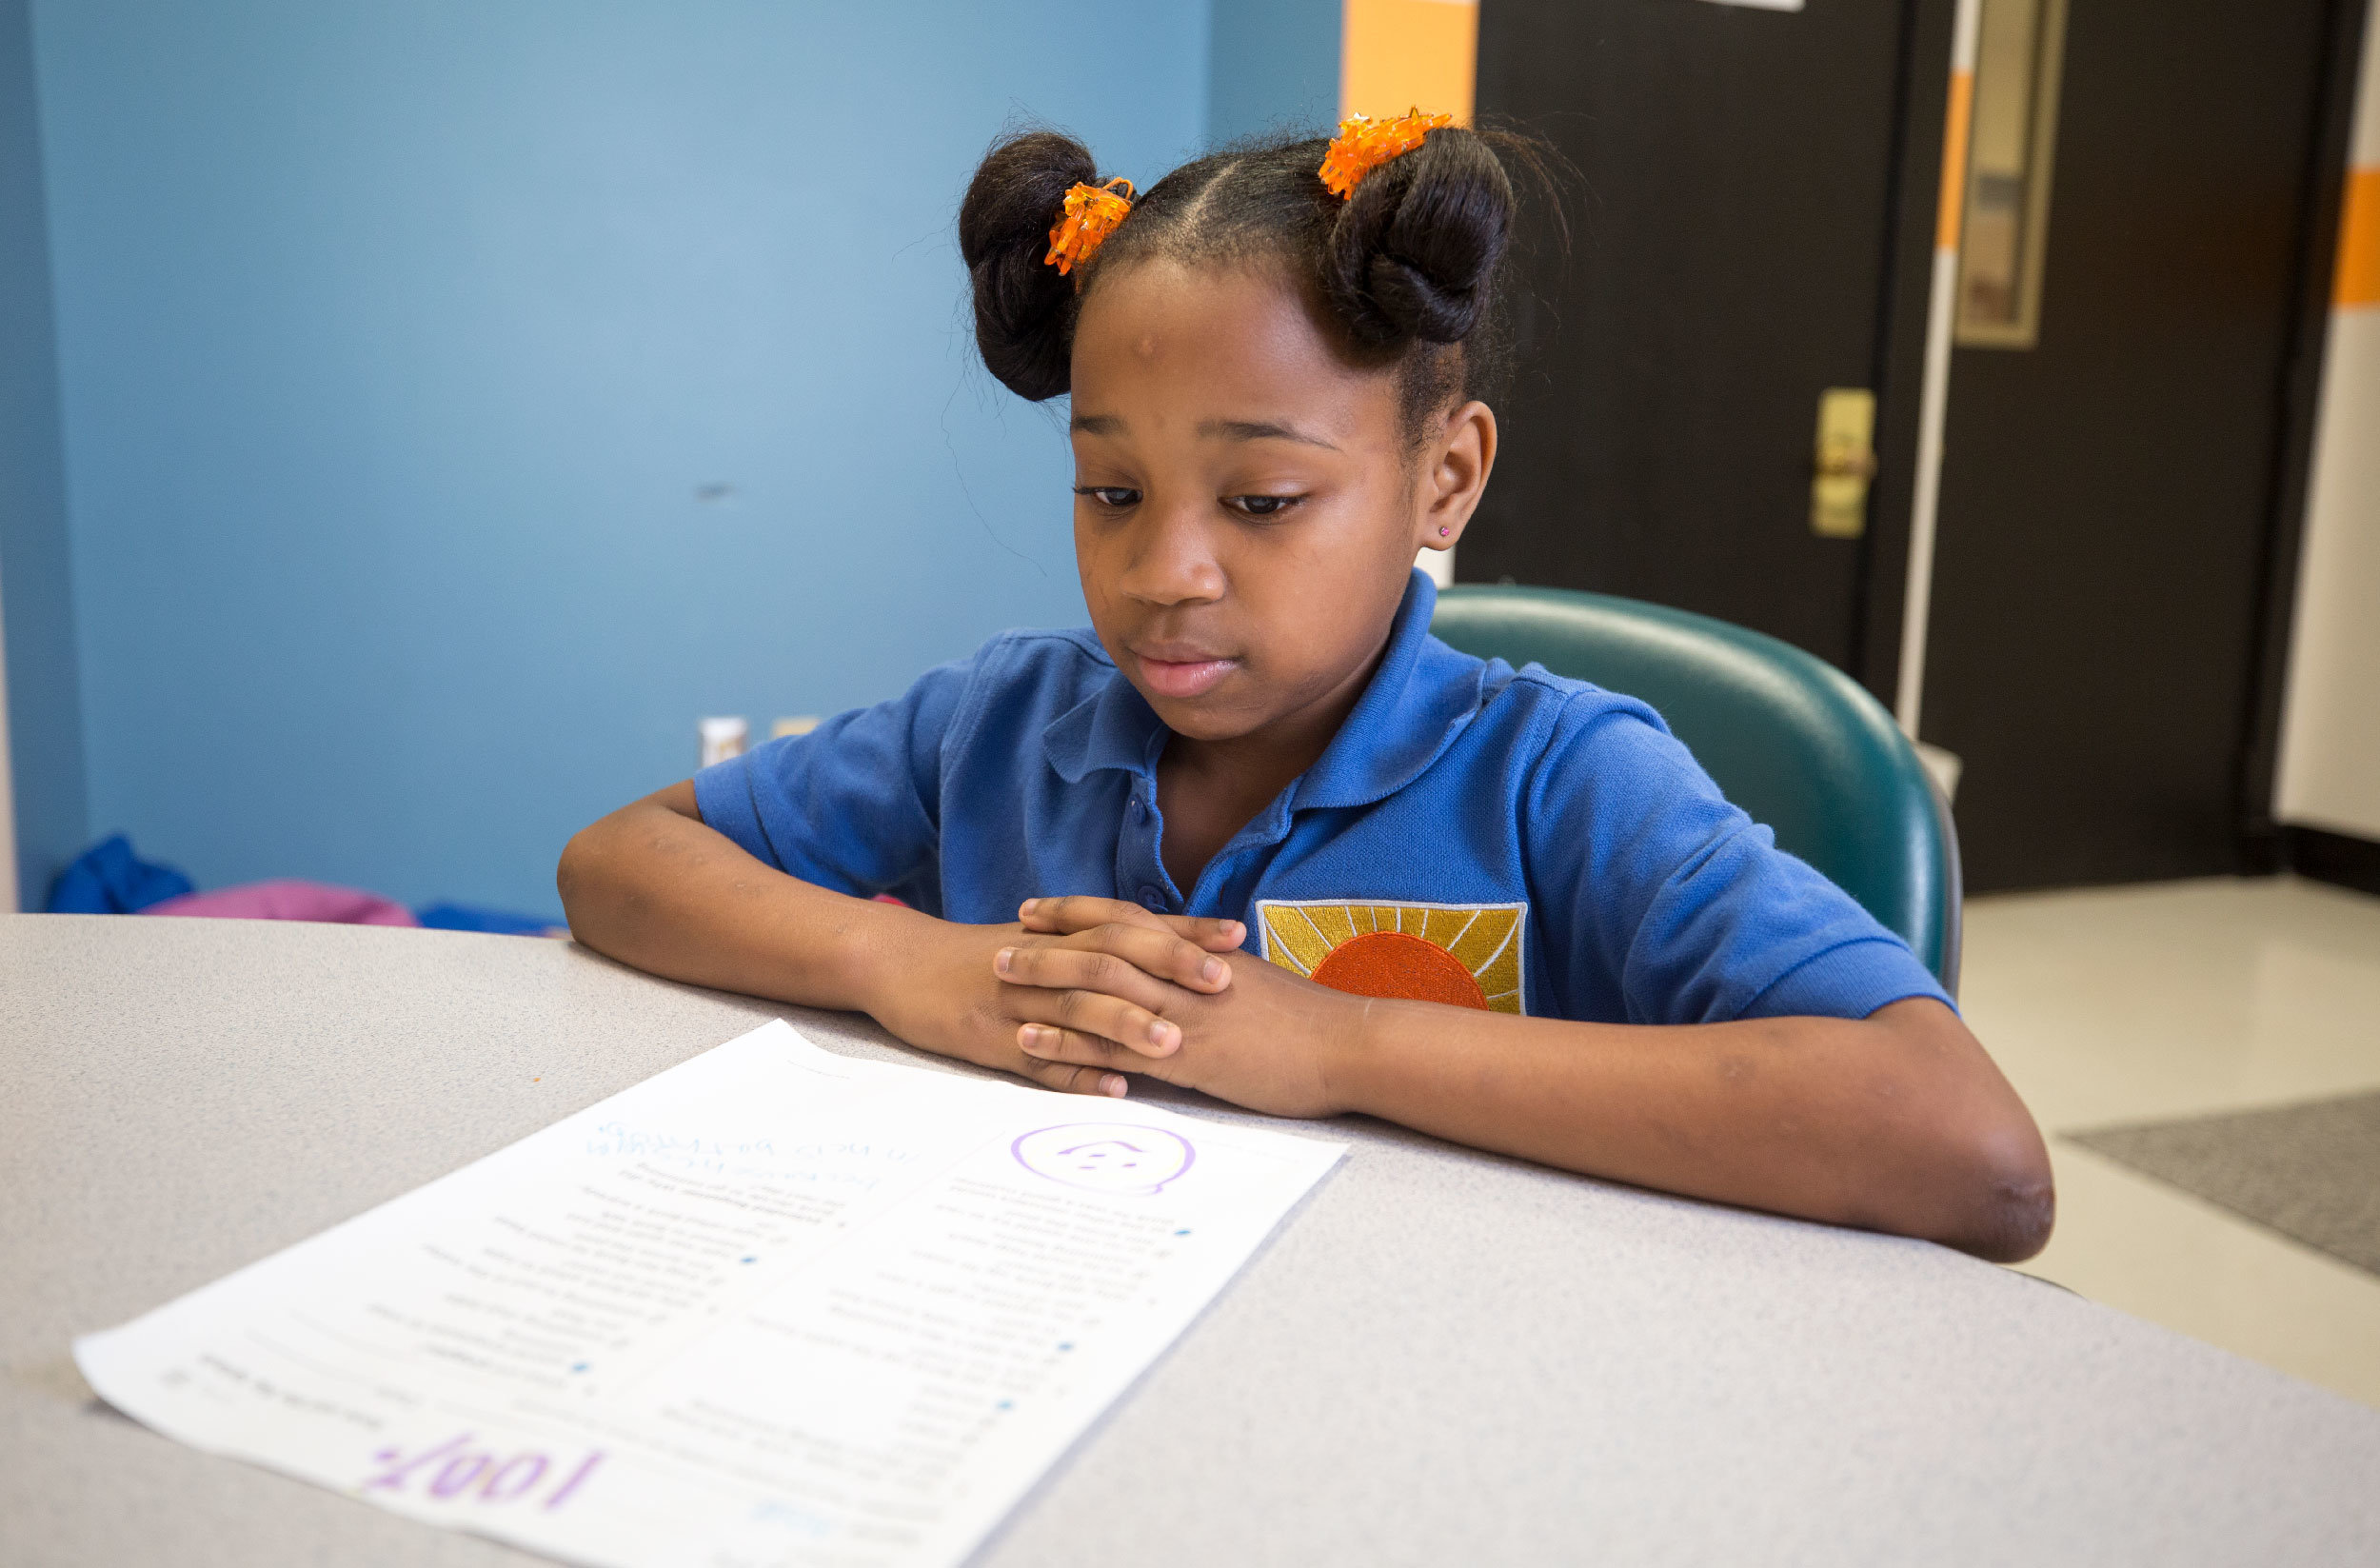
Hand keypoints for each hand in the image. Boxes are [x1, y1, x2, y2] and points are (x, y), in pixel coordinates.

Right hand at [856, 900, 1241, 1097]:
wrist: (897, 963)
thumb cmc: (977, 957)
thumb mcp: (1037, 943)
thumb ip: (1094, 948)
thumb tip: (1163, 956)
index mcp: (1062, 937)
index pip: (1134, 927)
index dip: (1185, 932)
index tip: (1238, 936)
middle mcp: (1045, 963)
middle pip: (1113, 956)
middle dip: (1169, 967)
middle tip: (1222, 982)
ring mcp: (1017, 1003)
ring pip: (1077, 1010)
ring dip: (1126, 1025)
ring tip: (1174, 1043)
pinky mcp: (988, 1041)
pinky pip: (1037, 1062)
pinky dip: (1076, 1074)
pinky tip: (1114, 1089)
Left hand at [1003, 896, 1362, 1117]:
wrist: (1348, 1046)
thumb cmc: (1309, 1021)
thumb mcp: (1256, 982)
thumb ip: (1213, 972)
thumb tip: (1187, 969)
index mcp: (1201, 952)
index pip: (1130, 919)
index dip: (1080, 912)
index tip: (1038, 909)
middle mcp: (1184, 974)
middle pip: (1103, 946)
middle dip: (1048, 943)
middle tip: (1000, 942)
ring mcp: (1182, 1013)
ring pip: (1099, 988)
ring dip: (1045, 984)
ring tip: (999, 983)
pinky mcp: (1185, 1057)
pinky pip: (1113, 1046)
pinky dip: (1068, 1039)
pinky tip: (1032, 1041)